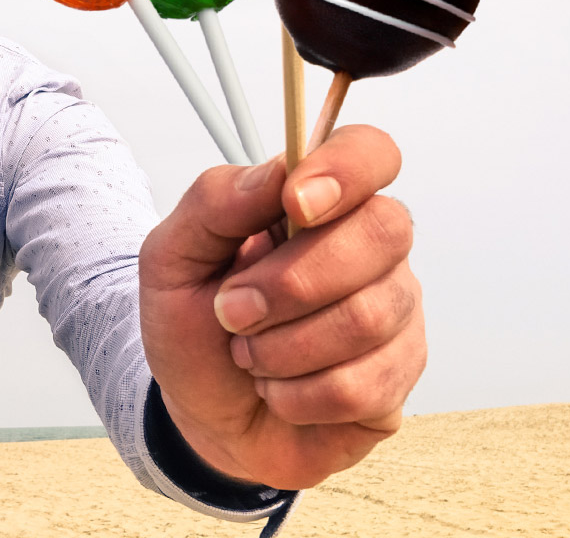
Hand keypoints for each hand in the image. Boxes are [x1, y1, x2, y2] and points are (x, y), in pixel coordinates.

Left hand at [138, 125, 423, 490]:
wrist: (202, 416)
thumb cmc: (194, 327)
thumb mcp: (171, 259)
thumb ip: (213, 203)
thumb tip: (276, 172)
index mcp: (318, 200)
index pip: (371, 152)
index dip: (345, 170)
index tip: (294, 203)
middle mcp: (370, 246)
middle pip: (382, 233)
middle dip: (292, 282)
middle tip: (233, 310)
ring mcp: (394, 309)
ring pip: (368, 317)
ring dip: (282, 348)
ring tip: (249, 354)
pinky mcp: (398, 375)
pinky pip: (363, 385)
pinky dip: (297, 395)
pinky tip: (278, 389)